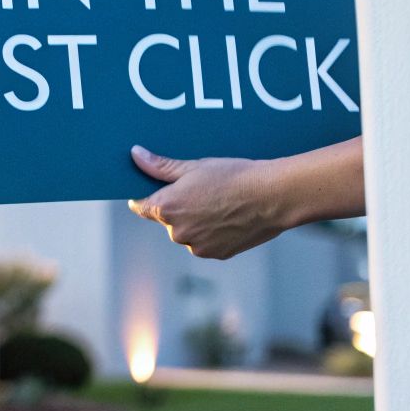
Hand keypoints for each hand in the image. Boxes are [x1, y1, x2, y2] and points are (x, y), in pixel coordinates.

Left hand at [126, 145, 288, 259]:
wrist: (274, 197)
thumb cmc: (234, 177)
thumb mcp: (194, 167)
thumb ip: (160, 166)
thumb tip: (136, 156)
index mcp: (166, 209)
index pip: (141, 206)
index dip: (146, 196)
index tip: (155, 189)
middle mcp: (177, 233)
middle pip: (167, 219)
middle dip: (178, 207)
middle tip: (201, 190)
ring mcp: (197, 246)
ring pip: (188, 232)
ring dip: (196, 221)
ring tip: (219, 202)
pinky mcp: (217, 254)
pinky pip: (206, 242)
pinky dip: (213, 232)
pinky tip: (229, 215)